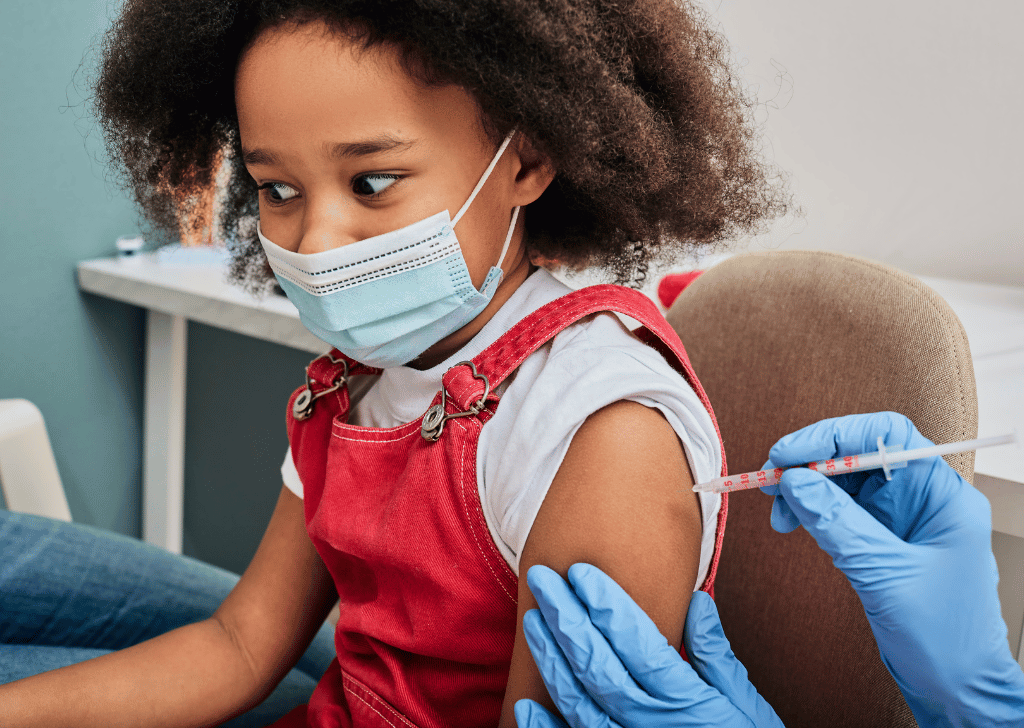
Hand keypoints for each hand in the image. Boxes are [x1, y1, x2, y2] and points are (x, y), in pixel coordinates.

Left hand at [514, 563, 782, 727]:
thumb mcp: (747, 708)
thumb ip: (718, 657)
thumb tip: (697, 601)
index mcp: (686, 702)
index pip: (637, 643)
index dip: (606, 606)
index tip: (582, 572)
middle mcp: (651, 725)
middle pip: (598, 666)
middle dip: (566, 618)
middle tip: (543, 578)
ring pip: (578, 703)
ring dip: (552, 660)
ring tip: (533, 619)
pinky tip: (525, 705)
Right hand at [762, 412, 1023, 726]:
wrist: (958, 689)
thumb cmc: (945, 637)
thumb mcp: (884, 575)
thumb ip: (838, 523)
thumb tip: (793, 482)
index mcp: (941, 495)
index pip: (886, 435)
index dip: (834, 436)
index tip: (789, 454)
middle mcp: (922, 499)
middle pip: (858, 454)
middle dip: (811, 463)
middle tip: (771, 480)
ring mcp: (901, 520)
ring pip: (843, 482)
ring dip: (805, 490)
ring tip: (778, 513)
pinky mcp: (883, 541)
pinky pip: (840, 511)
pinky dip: (812, 513)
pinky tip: (794, 524)